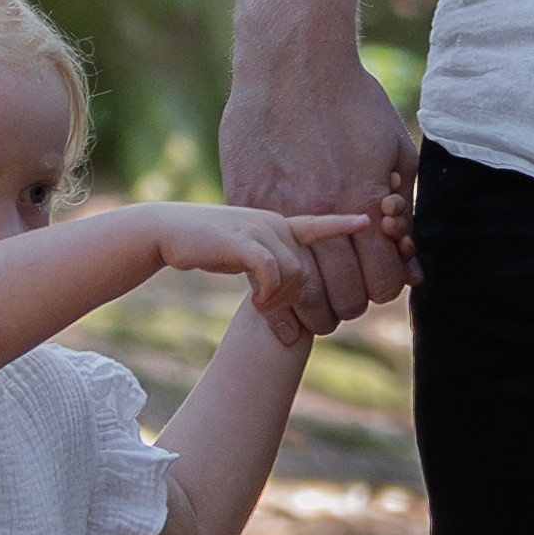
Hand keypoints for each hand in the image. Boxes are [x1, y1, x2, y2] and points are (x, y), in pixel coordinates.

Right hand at [147, 204, 373, 351]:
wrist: (166, 233)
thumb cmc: (206, 245)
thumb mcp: (243, 257)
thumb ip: (269, 270)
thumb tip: (288, 304)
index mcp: (277, 224)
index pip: (316, 224)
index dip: (341, 225)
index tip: (367, 222)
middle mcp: (274, 222)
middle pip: (307, 269)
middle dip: (294, 299)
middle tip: (269, 312)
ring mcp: (259, 228)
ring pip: (295, 273)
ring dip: (281, 299)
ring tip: (260, 306)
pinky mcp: (243, 239)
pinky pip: (272, 271)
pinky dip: (268, 292)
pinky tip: (256, 301)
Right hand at [218, 57, 416, 324]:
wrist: (293, 63)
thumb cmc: (354, 104)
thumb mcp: (397, 154)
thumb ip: (404, 215)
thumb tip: (414, 270)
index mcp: (366, 199)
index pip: (384, 281)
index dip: (386, 289)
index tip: (379, 281)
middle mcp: (323, 209)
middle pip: (343, 296)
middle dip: (351, 305)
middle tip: (348, 297)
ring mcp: (280, 207)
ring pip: (299, 291)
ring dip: (312, 306)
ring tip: (316, 301)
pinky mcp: (246, 201)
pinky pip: (259, 264)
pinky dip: (272, 284)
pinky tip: (280, 284)